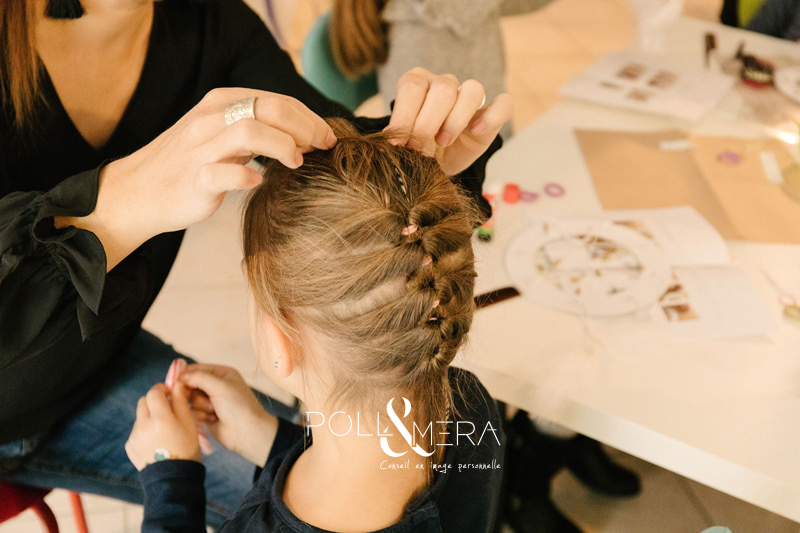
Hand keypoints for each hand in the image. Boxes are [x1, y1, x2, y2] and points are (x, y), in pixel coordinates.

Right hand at [56, 88, 336, 270]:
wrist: (139, 191)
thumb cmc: (189, 164)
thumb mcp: (221, 134)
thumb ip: (255, 128)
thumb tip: (304, 133)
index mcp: (221, 103)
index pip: (276, 99)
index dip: (309, 117)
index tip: (327, 137)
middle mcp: (211, 119)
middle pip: (270, 108)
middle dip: (305, 127)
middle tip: (323, 147)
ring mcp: (200, 148)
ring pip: (248, 131)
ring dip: (282, 145)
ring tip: (297, 162)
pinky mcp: (193, 179)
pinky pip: (221, 173)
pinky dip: (245, 176)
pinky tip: (259, 181)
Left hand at [125, 383, 200, 470]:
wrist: (174, 479)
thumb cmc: (186, 450)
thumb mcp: (189, 424)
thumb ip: (180, 402)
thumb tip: (176, 384)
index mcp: (160, 418)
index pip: (154, 392)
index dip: (161, 389)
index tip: (169, 392)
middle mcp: (143, 425)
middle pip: (143, 401)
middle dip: (154, 401)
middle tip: (166, 408)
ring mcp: (134, 436)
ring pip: (140, 416)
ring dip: (149, 416)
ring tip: (163, 429)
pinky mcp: (130, 446)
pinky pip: (136, 430)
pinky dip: (145, 430)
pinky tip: (156, 441)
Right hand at [179, 364, 277, 466]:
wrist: (247, 433)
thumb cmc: (238, 406)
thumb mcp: (220, 386)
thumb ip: (199, 378)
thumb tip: (180, 375)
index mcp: (222, 373)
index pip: (196, 369)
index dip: (185, 375)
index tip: (175, 382)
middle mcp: (215, 385)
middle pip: (190, 384)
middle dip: (194, 394)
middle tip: (200, 399)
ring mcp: (210, 400)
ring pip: (191, 399)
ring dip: (200, 406)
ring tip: (213, 411)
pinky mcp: (206, 414)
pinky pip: (193, 411)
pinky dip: (201, 415)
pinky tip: (212, 419)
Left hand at [385, 68, 513, 175]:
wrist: (435, 167)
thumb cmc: (416, 150)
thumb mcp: (402, 143)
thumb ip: (397, 134)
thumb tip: (389, 136)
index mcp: (418, 84)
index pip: (412, 86)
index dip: (404, 115)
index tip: (397, 143)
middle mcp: (444, 84)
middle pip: (443, 88)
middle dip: (427, 122)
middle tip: (418, 148)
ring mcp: (470, 97)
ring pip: (472, 90)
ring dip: (455, 119)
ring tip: (443, 141)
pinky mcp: (491, 114)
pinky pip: (504, 103)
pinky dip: (492, 116)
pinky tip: (476, 131)